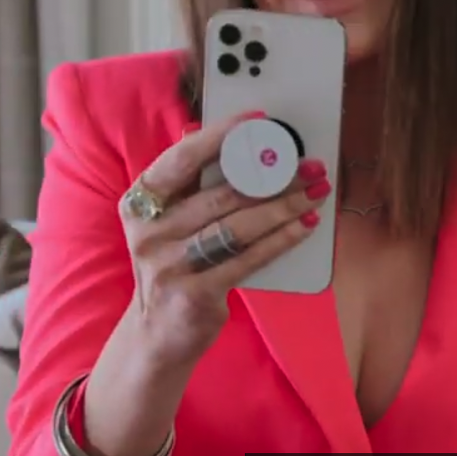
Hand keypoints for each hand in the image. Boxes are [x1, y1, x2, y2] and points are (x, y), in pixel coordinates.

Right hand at [118, 110, 330, 370]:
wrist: (156, 335)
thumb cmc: (172, 265)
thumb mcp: (167, 222)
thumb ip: (188, 183)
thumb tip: (215, 134)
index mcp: (140, 203)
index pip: (182, 159)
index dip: (221, 135)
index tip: (259, 120)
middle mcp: (149, 231)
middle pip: (222, 194)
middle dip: (274, 176)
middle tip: (310, 165)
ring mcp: (168, 265)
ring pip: (239, 226)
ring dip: (285, 206)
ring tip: (316, 193)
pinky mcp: (194, 294)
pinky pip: (248, 259)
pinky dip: (282, 239)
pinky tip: (305, 226)